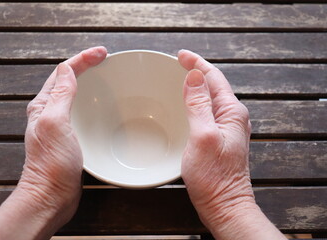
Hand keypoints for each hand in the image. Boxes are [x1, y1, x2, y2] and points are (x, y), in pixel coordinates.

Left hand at [0, 46, 106, 239]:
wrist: (52, 195)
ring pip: (77, 96)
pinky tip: (105, 107)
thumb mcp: (55, 124)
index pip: (63, 73)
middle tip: (106, 60)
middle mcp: (51, 112)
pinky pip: (84, 113)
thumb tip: (67, 70)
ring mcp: (62, 125)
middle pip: (69, 80)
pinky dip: (95, 103)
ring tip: (107, 76)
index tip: (102, 53)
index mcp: (44, 105)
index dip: (82, 59)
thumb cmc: (52, 163)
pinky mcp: (73, 137)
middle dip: (86, 66)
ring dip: (90, 82)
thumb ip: (60, 96)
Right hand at [178, 50, 285, 239]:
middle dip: (197, 71)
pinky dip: (195, 103)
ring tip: (179, 79)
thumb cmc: (214, 176)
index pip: (214, 78)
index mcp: (231, 112)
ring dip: (195, 87)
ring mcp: (227, 129)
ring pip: (210, 99)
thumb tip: (195, 76)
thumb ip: (199, 105)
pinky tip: (184, 107)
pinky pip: (207, 113)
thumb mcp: (203, 136)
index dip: (197, 64)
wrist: (224, 205)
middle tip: (177, 64)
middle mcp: (232, 117)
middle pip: (213, 86)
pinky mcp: (219, 139)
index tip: (181, 55)